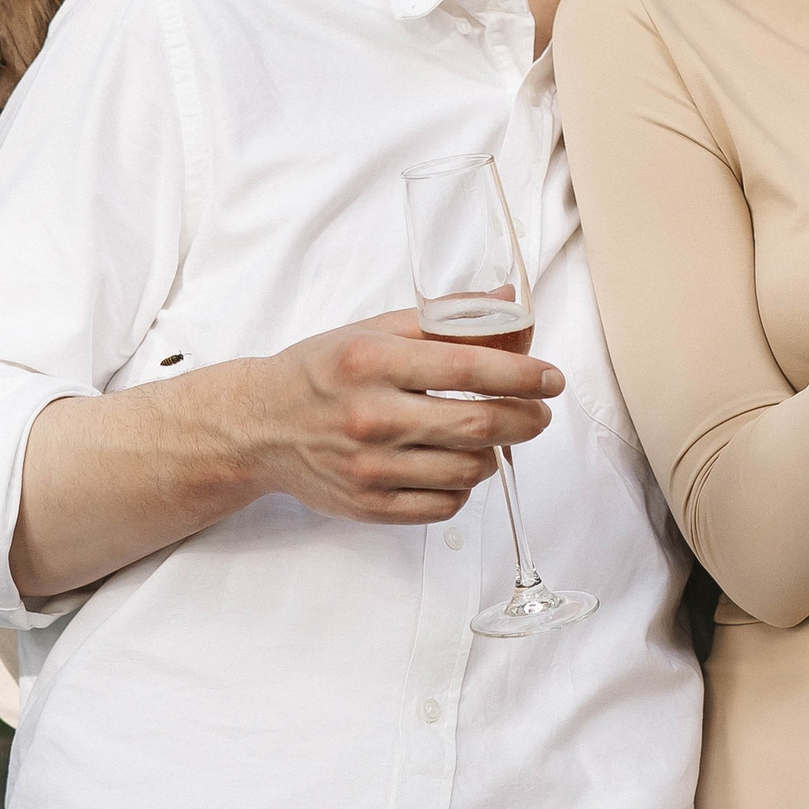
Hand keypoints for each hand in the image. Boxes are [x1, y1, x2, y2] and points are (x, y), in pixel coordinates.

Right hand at [237, 309, 560, 525]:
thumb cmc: (321, 370)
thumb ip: (446, 318)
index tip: (551, 377)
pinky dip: (463, 487)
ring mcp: (368, 468)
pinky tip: (457, 464)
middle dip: (526, 418)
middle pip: (478, 424)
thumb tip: (510, 302)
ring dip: (496, 452)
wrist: (257, 426)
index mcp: (372, 362)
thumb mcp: (376, 330)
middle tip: (539, 411)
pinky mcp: (368, 506)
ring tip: (494, 434)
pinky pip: (443, 505)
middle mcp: (370, 417)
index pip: (468, 367)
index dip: (523, 373)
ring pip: (467, 470)